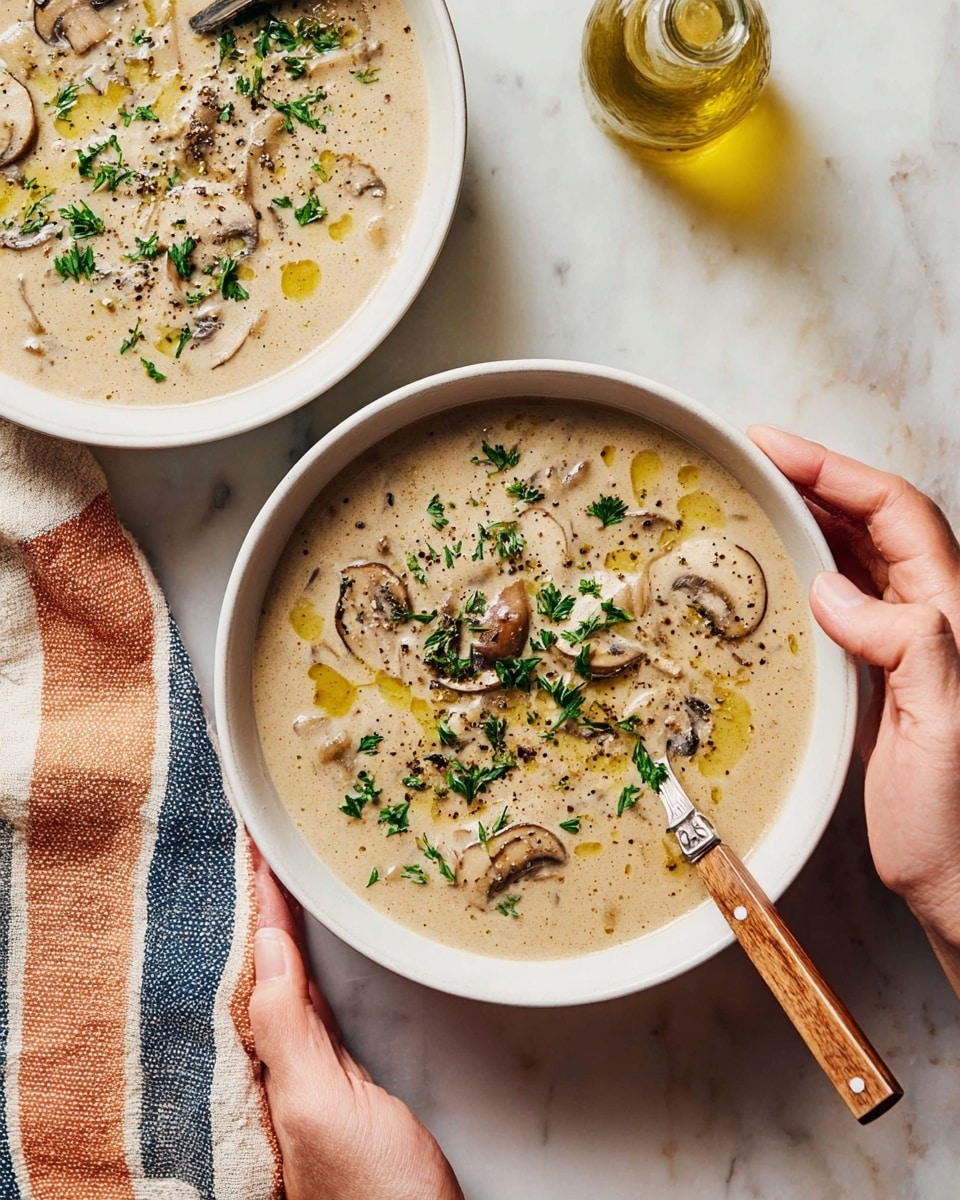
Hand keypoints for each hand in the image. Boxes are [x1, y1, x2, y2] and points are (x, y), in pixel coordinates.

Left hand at [248, 850, 464, 1199]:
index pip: (260, 960)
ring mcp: (317, 1069)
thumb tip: (267, 947)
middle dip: (263, 904)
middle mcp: (286, 1061)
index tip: (256, 848)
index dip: (259, 901)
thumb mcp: (320, 1103)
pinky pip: (319, 1002)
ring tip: (278, 878)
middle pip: (269, 963)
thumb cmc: (371, 1193)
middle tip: (261, 846)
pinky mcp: (350, 1079)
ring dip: (285, 928)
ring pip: (293, 979)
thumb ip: (287, 1027)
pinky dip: (312, 964)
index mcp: (270, 1061)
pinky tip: (309, 950)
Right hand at [748, 426, 959, 990]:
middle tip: (752, 461)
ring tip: (755, 499)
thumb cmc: (956, 819)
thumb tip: (834, 590)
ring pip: (856, 557)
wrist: (959, 881)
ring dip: (808, 520)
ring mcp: (902, 645)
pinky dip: (804, 573)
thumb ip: (906, 646)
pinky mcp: (877, 674)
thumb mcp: (941, 728)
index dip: (835, 471)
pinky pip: (839, 602)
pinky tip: (775, 574)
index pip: (895, 513)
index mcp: (950, 616)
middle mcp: (930, 618)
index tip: (773, 449)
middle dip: (815, 481)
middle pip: (874, 521)